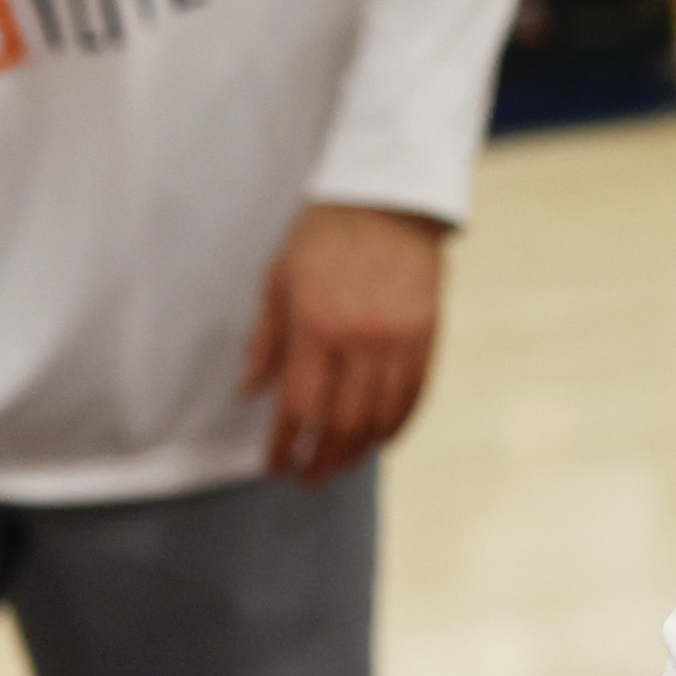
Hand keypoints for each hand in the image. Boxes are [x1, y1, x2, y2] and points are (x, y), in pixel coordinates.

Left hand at [246, 202, 446, 476]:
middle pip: (342, 423)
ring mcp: (398, 338)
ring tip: (342, 465)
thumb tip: (248, 394)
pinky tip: (381, 438)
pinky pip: (416, 394)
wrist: (388, 198)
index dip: (285, 446)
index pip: (298, 407)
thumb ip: (265, 341)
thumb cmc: (324, 236)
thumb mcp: (277, 280)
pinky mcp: (427, 333)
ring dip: (359, 450)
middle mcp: (359, 339)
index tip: (276, 466)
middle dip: (323, 460)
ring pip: (381, 416)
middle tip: (309, 478)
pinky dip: (398, 424)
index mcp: (315, 326)